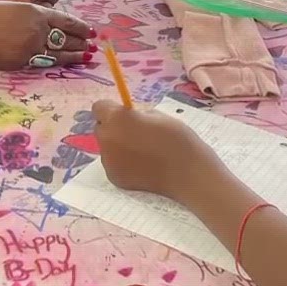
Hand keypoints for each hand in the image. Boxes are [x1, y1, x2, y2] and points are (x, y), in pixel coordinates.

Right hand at [0, 0, 94, 70]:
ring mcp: (28, 49)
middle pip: (65, 38)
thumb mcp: (7, 9)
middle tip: (92, 46)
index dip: (79, 26)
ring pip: (57, 54)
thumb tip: (41, 30)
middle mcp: (35, 29)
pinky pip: (39, 63)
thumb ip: (27, 18)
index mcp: (33, 11)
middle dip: (80, 42)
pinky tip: (60, 64)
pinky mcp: (18, 64)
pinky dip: (53, 63)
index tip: (90, 31)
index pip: (64, 19)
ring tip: (84, 57)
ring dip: (72, 56)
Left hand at [91, 100, 223, 199]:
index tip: (125, 116)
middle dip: (113, 128)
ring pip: (106, 148)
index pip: (99, 107)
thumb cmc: (177, 139)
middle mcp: (106, 138)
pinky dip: (123, 163)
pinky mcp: (114, 178)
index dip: (111, 110)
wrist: (187, 173)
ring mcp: (108, 161)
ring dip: (118, 146)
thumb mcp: (158, 115)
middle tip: (135, 134)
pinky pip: (113, 164)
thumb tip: (129, 118)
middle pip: (101, 128)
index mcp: (117, 118)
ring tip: (143, 153)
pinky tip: (143, 166)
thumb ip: (137, 115)